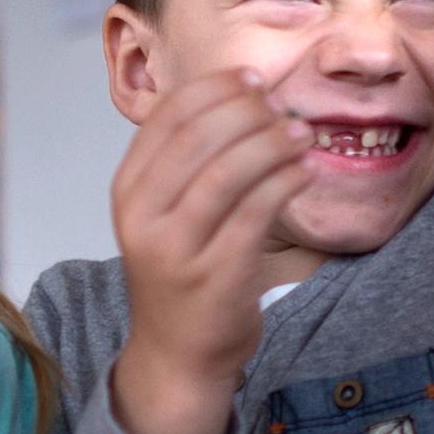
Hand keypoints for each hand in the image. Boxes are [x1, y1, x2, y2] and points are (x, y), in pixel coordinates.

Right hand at [109, 68, 314, 433]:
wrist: (177, 354)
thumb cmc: (181, 273)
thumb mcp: (164, 213)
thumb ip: (186, 161)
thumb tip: (245, 94)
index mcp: (127, 190)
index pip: (167, 118)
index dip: (214, 88)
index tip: (253, 78)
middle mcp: (142, 216)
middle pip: (197, 139)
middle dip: (247, 112)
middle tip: (283, 106)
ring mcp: (176, 248)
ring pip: (228, 173)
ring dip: (272, 143)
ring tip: (302, 134)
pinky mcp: (216, 275)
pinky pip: (257, 213)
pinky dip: (285, 182)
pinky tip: (305, 171)